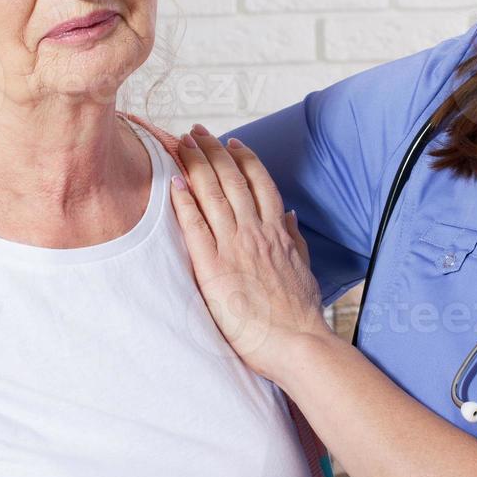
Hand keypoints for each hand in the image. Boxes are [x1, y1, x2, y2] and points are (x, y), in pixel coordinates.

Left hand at [170, 124, 335, 384]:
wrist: (298, 344)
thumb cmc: (300, 314)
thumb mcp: (303, 269)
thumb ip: (293, 239)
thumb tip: (289, 216)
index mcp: (277, 231)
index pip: (259, 182)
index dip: (243, 158)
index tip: (231, 142)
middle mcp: (256, 232)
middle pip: (231, 179)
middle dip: (212, 151)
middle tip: (196, 132)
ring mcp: (235, 247)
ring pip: (213, 194)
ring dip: (195, 165)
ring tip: (180, 144)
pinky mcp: (214, 269)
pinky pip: (196, 227)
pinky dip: (184, 203)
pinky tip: (173, 184)